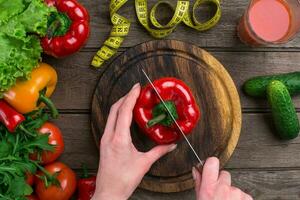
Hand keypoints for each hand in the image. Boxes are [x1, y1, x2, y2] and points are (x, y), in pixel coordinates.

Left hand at [92, 83, 176, 199]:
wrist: (109, 193)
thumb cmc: (123, 180)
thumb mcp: (144, 164)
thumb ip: (159, 152)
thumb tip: (171, 145)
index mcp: (119, 139)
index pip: (124, 111)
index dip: (131, 96)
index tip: (137, 87)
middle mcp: (109, 136)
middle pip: (114, 109)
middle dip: (125, 97)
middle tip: (136, 90)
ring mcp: (105, 139)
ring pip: (111, 115)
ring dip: (120, 104)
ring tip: (131, 99)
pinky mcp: (104, 143)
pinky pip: (110, 122)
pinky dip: (118, 114)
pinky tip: (125, 115)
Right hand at [193, 157, 252, 199]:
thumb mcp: (200, 199)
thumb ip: (199, 183)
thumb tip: (196, 170)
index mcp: (209, 187)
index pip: (212, 162)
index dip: (211, 164)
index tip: (210, 168)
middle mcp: (223, 188)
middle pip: (225, 174)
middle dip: (222, 182)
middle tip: (219, 194)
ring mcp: (237, 193)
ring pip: (234, 186)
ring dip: (231, 193)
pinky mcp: (247, 198)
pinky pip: (243, 194)